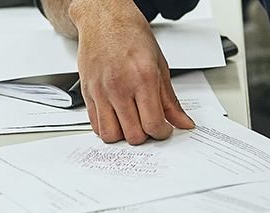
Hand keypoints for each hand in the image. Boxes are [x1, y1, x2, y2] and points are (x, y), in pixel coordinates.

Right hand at [68, 0, 194, 143]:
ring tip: (131, 124)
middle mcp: (119, 87)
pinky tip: (116, 118)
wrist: (105, 19)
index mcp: (142, 79)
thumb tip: (182, 121)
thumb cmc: (131, 36)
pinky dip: (107, 128)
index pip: (153, 124)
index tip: (164, 130)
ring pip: (111, 135)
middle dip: (145, 136)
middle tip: (149, 126)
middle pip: (133, 134)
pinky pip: (95, 124)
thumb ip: (169, 100)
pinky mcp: (87, 92)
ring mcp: (100, 91)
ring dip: (124, 135)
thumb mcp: (159, 66)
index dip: (162, 133)